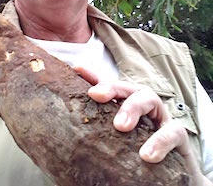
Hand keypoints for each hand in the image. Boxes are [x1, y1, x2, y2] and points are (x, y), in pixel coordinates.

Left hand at [76, 66, 211, 184]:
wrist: (170, 179)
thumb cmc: (135, 158)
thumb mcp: (114, 143)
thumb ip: (96, 131)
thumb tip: (63, 133)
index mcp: (124, 106)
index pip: (108, 88)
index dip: (93, 76)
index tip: (76, 69)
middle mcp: (142, 106)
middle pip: (127, 86)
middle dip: (111, 87)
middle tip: (95, 95)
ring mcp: (161, 118)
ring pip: (150, 98)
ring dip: (133, 108)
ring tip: (120, 126)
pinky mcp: (179, 137)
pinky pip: (172, 132)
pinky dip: (159, 141)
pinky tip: (146, 155)